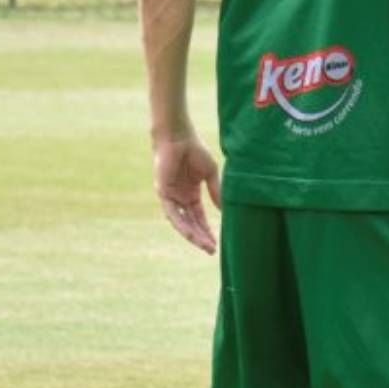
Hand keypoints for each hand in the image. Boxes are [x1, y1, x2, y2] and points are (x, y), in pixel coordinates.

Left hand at [154, 132, 220, 253]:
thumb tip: (224, 210)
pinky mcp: (163, 194)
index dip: (208, 230)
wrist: (179, 137)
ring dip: (193, 235)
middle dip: (201, 237)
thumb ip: (216, 192)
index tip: (216, 243)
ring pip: (182, 222)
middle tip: (212, 250)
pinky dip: (182, 224)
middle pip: (191, 224)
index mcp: (191, 194)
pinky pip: (172, 214)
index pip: (199, 218)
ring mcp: (171, 197)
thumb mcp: (210, 174)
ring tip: (205, 245)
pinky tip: (191, 234)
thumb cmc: (194, 151)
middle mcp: (180, 199)